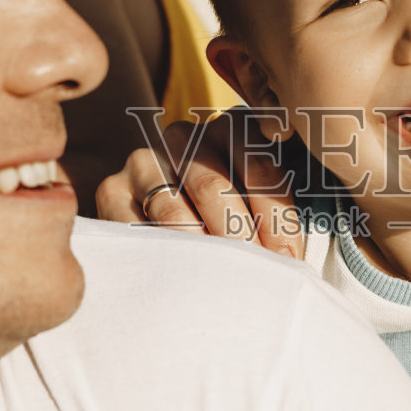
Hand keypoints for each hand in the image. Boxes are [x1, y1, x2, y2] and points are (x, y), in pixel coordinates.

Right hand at [95, 111, 303, 258]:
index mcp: (231, 126)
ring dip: (200, 252)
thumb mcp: (262, 202)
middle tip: (255, 278)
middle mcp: (185, 135)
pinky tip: (181, 277)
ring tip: (221, 284)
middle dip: (238, 240)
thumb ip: (282, 208)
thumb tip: (298, 251)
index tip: (289, 261)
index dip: (276, 218)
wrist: (167, 230)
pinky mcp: (111, 189)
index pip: (257, 167)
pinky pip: (134, 227)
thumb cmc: (235, 219)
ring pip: (172, 211)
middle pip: (213, 187)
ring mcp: (144, 160)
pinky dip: (161, 255)